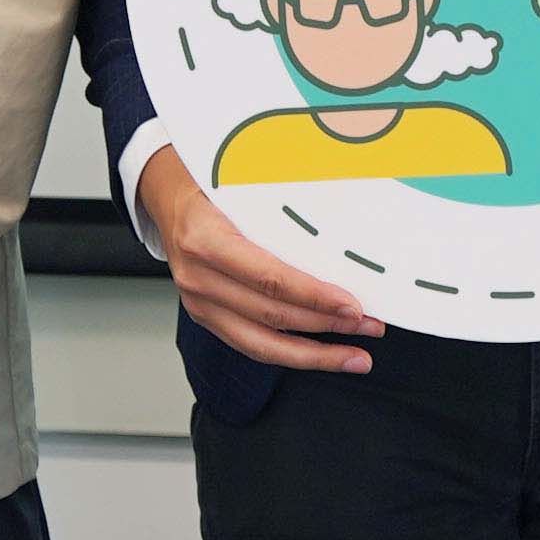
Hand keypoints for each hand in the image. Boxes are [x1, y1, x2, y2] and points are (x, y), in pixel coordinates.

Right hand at [133, 144, 384, 376]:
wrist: (169, 200)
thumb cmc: (209, 187)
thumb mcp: (242, 184)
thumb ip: (283, 207)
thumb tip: (344, 226)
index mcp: (206, 240)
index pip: (270, 279)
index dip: (314, 297)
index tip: (352, 306)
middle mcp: (198, 277)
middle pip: (272, 315)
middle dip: (328, 326)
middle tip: (370, 326)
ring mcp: (199, 303)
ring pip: (263, 344)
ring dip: (316, 353)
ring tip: (355, 356)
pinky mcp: (207, 317)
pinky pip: (252, 345)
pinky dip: (291, 354)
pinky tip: (321, 355)